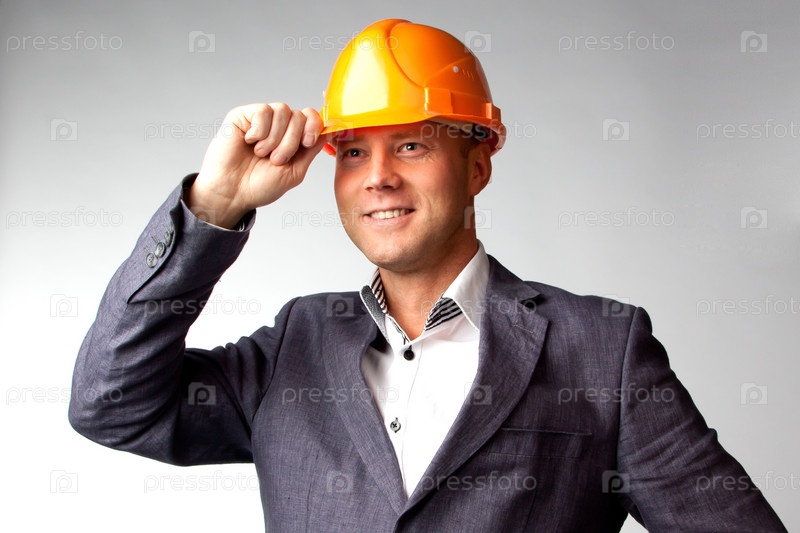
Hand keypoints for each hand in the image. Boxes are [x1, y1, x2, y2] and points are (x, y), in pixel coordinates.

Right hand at [187, 103, 326, 227]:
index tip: (308, 142)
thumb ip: (311, 150)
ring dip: (275, 138)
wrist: (232, 193)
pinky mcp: (243, 115)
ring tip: (261, 154)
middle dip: (291, 142)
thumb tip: (329, 130)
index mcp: (292, 138)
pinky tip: (249, 141)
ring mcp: (261, 119)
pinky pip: (263, 111)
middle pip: (299, 115)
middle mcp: (278, 126)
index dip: (314, 125)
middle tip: (276, 160)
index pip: (311, 117)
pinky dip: (260, 130)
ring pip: (283, 111)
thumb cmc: (259, 186)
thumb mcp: (294, 172)